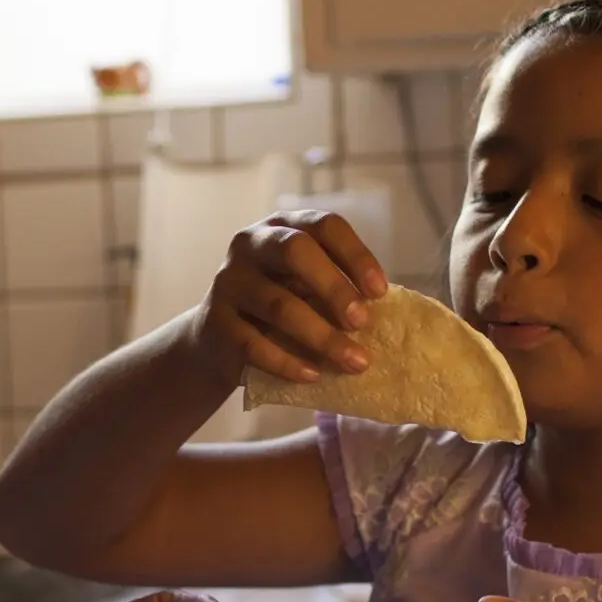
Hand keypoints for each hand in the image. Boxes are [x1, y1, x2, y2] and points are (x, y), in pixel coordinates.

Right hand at [189, 211, 389, 388]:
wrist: (215, 340)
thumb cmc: (277, 308)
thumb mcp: (304, 286)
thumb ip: (336, 287)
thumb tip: (387, 311)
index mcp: (283, 227)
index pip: (324, 226)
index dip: (356, 255)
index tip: (380, 292)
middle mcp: (252, 244)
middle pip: (296, 251)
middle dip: (335, 287)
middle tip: (362, 322)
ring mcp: (229, 281)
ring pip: (279, 305)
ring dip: (322, 337)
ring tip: (355, 362)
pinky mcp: (215, 322)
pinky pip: (255, 344)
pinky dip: (289, 362)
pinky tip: (314, 376)